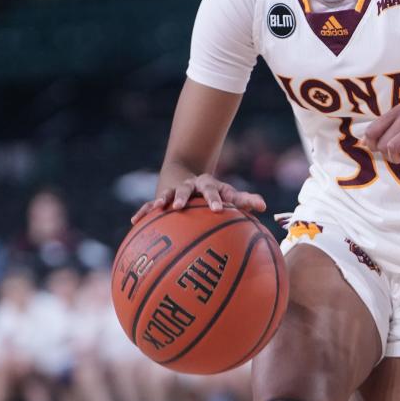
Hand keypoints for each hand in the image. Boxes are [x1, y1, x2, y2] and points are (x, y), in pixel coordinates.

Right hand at [131, 174, 265, 223]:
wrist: (189, 179)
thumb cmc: (215, 195)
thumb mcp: (230, 196)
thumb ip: (245, 201)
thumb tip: (264, 207)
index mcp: (208, 185)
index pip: (213, 190)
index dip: (215, 199)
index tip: (218, 210)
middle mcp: (190, 186)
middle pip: (186, 188)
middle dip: (183, 195)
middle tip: (180, 206)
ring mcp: (174, 191)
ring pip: (167, 194)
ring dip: (163, 200)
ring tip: (159, 208)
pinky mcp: (161, 200)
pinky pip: (150, 206)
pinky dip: (143, 212)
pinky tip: (134, 222)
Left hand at [360, 105, 399, 162]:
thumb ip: (382, 136)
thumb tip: (361, 143)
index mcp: (397, 112)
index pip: (370, 132)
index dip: (373, 146)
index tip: (384, 151)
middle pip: (382, 142)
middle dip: (387, 155)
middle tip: (399, 156)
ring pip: (392, 147)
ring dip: (396, 158)